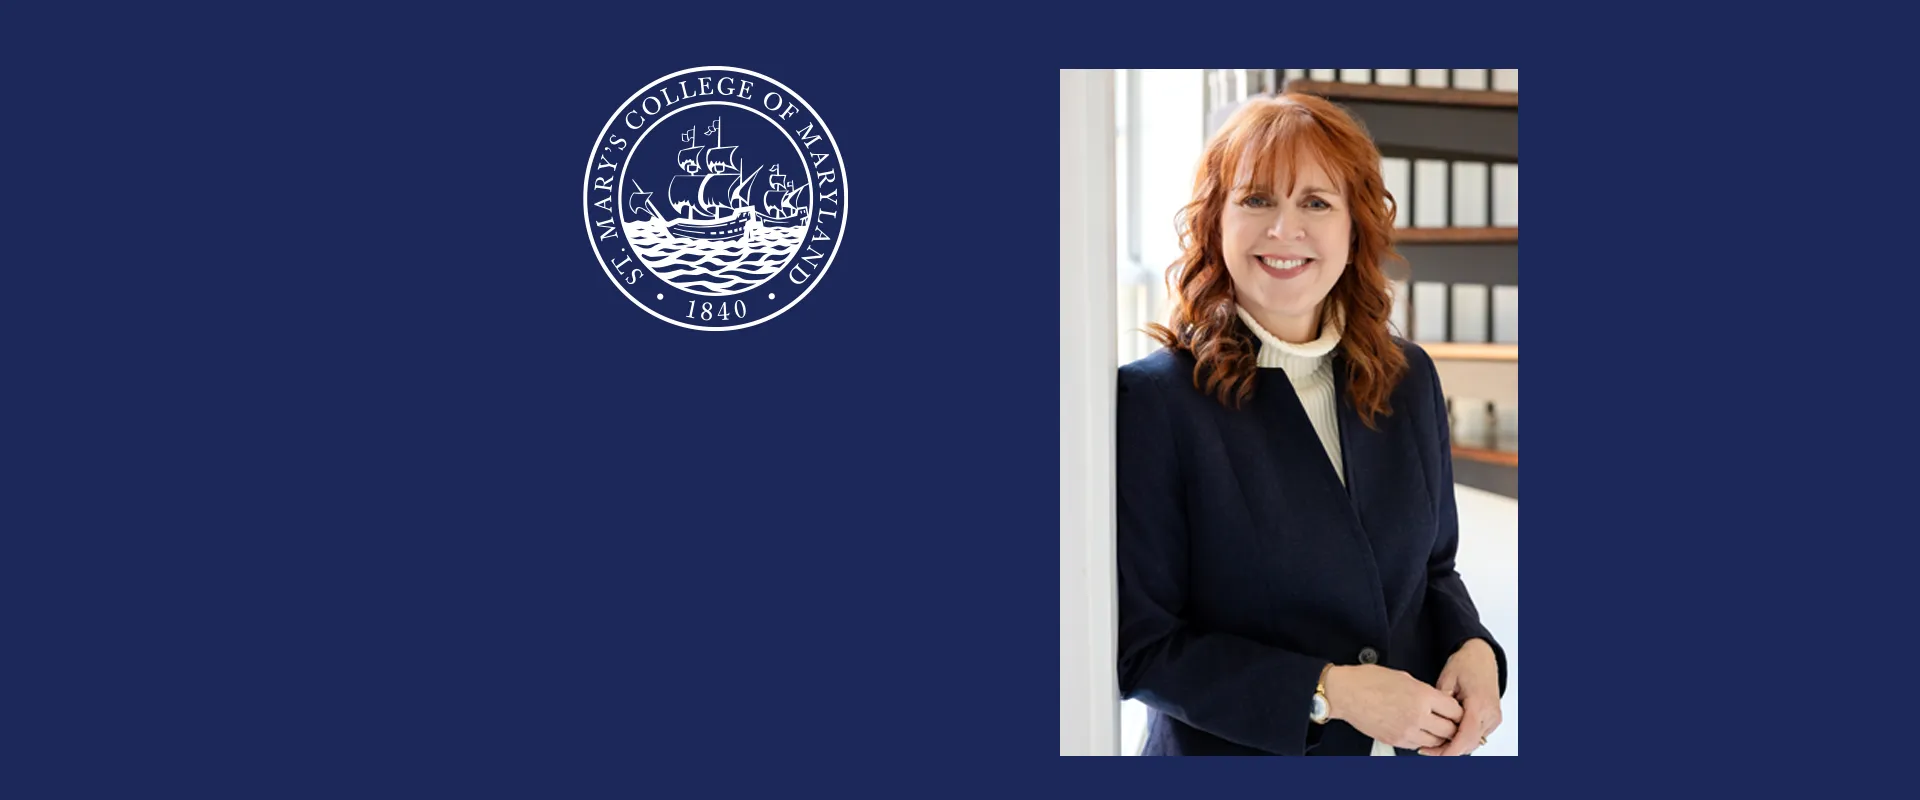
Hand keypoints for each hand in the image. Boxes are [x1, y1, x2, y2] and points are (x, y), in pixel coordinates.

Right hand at [1323, 664, 1462, 750]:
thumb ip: (1425, 691)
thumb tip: (1438, 701)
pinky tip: (1419, 732)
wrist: (1345, 693)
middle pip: (1449, 729)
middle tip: (1450, 722)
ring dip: (1438, 736)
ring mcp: (1406, 731)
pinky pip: (1418, 746)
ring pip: (1436, 741)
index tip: (1456, 710)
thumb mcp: (1404, 677)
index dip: (1458, 710)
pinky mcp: (1395, 740)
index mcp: (1422, 696)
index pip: (1455, 710)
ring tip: (1435, 728)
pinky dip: (1422, 741)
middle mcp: (1417, 716)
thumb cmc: (1368, 681)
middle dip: (1452, 726)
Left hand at [1422, 639, 1501, 755]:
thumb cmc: (1465, 664)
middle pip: (1469, 744)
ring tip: (1432, 745)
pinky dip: (1462, 739)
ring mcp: (1493, 718)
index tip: (1434, 755)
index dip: (1450, 750)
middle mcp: (1490, 714)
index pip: (1466, 736)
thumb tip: (1432, 722)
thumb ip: (1440, 704)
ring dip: (1455, 746)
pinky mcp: (1492, 719)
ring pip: (1473, 742)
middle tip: (1426, 751)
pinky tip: (1446, 737)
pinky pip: (1476, 736)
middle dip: (1448, 751)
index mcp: (1479, 704)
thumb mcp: (1446, 681)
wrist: (1481, 657)